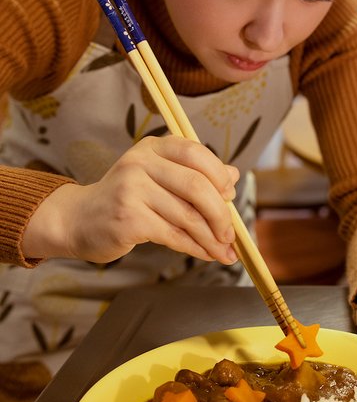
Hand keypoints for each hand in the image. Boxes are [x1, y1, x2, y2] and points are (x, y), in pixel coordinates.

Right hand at [22, 135, 239, 264]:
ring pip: (187, 215)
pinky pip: (173, 235)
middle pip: (197, 186)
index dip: (219, 176)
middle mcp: (140, 163)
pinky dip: (195, 247)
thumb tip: (234, 176)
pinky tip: (207, 254)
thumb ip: (194, 175)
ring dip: (211, 238)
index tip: (230, 196)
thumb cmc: (126, 199)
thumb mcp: (158, 178)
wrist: (78, 220)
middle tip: (231, 234)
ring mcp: (132, 189)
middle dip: (220, 214)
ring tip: (225, 252)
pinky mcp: (128, 218)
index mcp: (153, 147)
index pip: (196, 154)